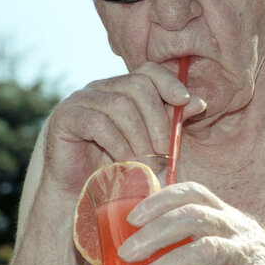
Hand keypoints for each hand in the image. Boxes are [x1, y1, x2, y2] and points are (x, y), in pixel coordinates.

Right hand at [42, 62, 206, 194]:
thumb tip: (199, 102)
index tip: (185, 100)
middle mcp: (101, 88)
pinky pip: (98, 123)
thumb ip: (172, 120)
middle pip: (138, 86)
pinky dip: (119, 145)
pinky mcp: (65, 117)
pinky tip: (127, 163)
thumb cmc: (118, 167)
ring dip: (140, 138)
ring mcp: (81, 99)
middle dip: (158, 120)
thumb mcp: (152, 142)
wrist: (80, 193)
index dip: (169, 81)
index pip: (149, 71)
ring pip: (121, 106)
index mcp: (122, 88)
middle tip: (165, 151)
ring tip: (149, 164)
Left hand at [119, 182, 264, 264]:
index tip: (133, 216)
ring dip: (169, 263)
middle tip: (127, 252)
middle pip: (194, 216)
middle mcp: (237, 228)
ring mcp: (249, 254)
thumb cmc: (253, 261)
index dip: (161, 199)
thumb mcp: (228, 240)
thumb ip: (197, 239)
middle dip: (156, 232)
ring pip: (207, 248)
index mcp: (227, 216)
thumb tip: (143, 250)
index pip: (194, 193)